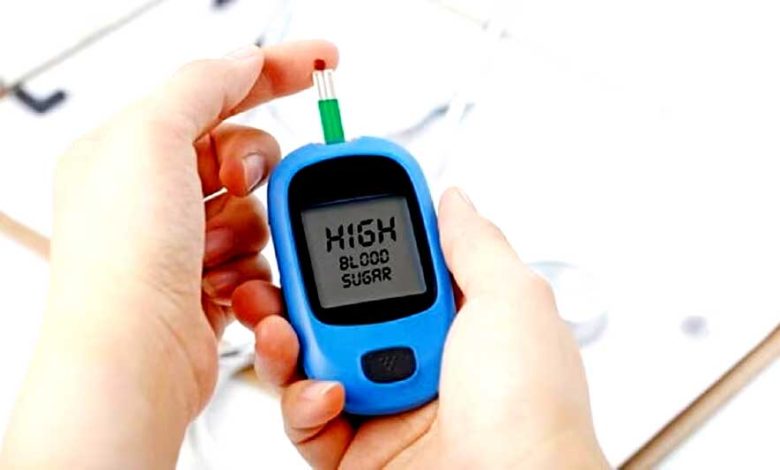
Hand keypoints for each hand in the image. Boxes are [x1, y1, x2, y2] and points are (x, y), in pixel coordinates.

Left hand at [1, 41, 337, 467]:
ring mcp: (181, 243)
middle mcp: (152, 196)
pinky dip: (252, 270)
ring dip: (251, 231)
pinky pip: (259, 258)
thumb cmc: (123, 264)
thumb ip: (202, 86)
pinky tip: (224, 287)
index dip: (272, 72)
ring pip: (258, 210)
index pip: (213, 91)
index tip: (323, 65)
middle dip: (254, 169)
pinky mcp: (207, 284)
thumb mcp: (151, 139)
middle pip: (241, 153)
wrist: (135, 362)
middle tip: (240, 182)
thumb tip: (244, 60)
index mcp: (128, 151)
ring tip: (218, 254)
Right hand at [233, 188, 607, 468]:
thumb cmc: (532, 415)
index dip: (358, 234)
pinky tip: (328, 394)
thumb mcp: (513, 303)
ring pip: (311, 360)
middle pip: (340, 309)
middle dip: (298, 287)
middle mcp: (421, 359)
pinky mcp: (357, 451)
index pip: (397, 263)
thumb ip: (475, 245)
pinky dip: (303, 402)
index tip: (324, 208)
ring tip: (280, 328)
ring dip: (286, 341)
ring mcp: (387, 404)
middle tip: (273, 270)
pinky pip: (307, 417)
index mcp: (460, 320)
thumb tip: (454, 199)